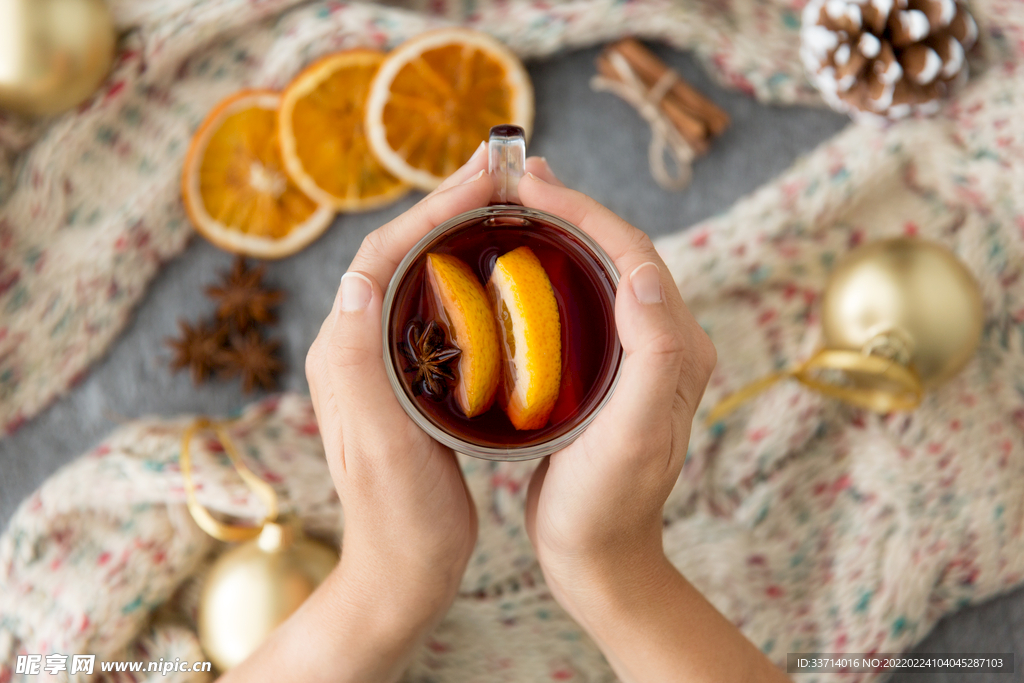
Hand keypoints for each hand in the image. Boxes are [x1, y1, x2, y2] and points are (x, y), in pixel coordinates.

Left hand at [221, 145, 496, 682]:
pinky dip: (469, 272)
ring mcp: (382, 361)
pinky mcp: (409, 378)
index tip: (489, 180)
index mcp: (344, 351)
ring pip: (421, 273)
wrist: (403, 571)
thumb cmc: (398, 518)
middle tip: (506, 172)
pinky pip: (437, 304)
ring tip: (510, 204)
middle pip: (402, 253)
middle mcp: (355, 346)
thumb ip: (358, 366)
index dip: (435, 210)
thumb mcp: (379, 447)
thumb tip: (358, 281)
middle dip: (451, 206)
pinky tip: (505, 269)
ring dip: (461, 231)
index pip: (384, 255)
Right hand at [519, 171, 785, 682]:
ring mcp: (636, 357)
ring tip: (512, 209)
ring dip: (560, 233)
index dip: (583, 212)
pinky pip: (582, 303)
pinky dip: (551, 272)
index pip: (634, 254)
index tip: (530, 188)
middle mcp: (664, 343)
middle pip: (618, 253)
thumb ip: (650, 354)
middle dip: (570, 209)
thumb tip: (643, 273)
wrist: (598, 557)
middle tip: (516, 182)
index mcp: (676, 347)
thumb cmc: (606, 505)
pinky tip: (515, 269)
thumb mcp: (630, 434)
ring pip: (598, 273)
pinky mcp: (608, 372)